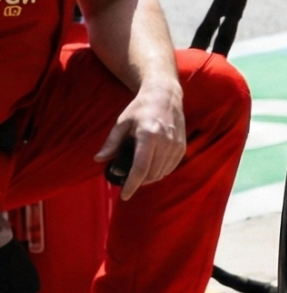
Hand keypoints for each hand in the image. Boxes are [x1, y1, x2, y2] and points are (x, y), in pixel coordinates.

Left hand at [97, 76, 184, 198]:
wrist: (165, 96)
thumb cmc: (140, 108)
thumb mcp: (121, 123)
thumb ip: (111, 143)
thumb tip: (99, 160)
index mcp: (148, 135)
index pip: (140, 168)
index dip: (131, 185)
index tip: (124, 195)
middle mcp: (165, 141)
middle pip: (152, 174)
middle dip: (138, 183)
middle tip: (127, 182)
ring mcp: (176, 145)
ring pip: (162, 173)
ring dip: (149, 179)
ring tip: (138, 175)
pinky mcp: (182, 147)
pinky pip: (170, 167)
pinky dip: (160, 172)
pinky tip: (151, 169)